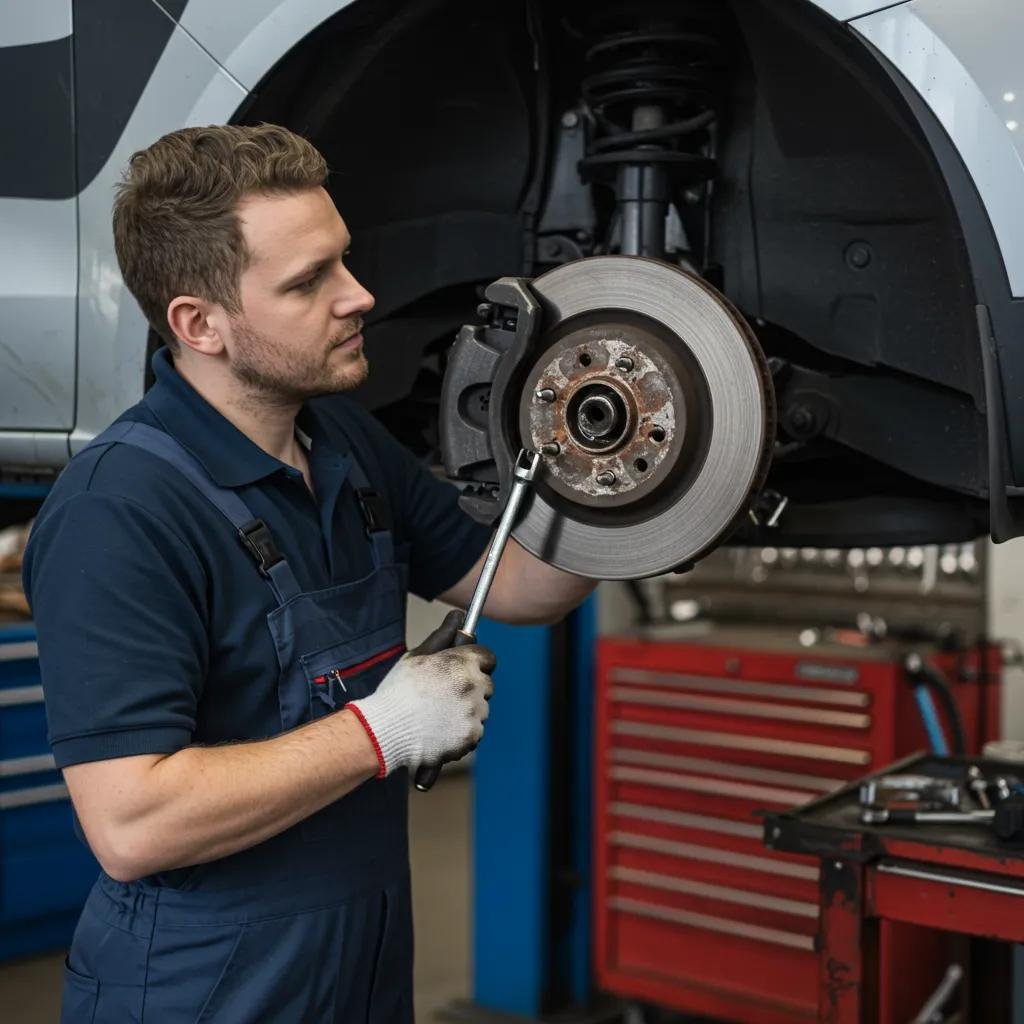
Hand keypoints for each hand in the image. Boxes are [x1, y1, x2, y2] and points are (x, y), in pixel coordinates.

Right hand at [347, 611, 495, 775]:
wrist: (385, 731)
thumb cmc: (398, 690)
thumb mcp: (417, 656)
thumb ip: (442, 635)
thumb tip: (459, 616)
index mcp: (462, 662)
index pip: (488, 657)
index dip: (476, 663)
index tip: (464, 670)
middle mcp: (474, 685)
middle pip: (486, 684)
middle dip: (471, 688)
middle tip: (445, 696)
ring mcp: (475, 712)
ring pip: (481, 709)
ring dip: (467, 711)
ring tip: (438, 716)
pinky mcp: (472, 735)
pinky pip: (475, 731)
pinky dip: (462, 732)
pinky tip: (441, 731)